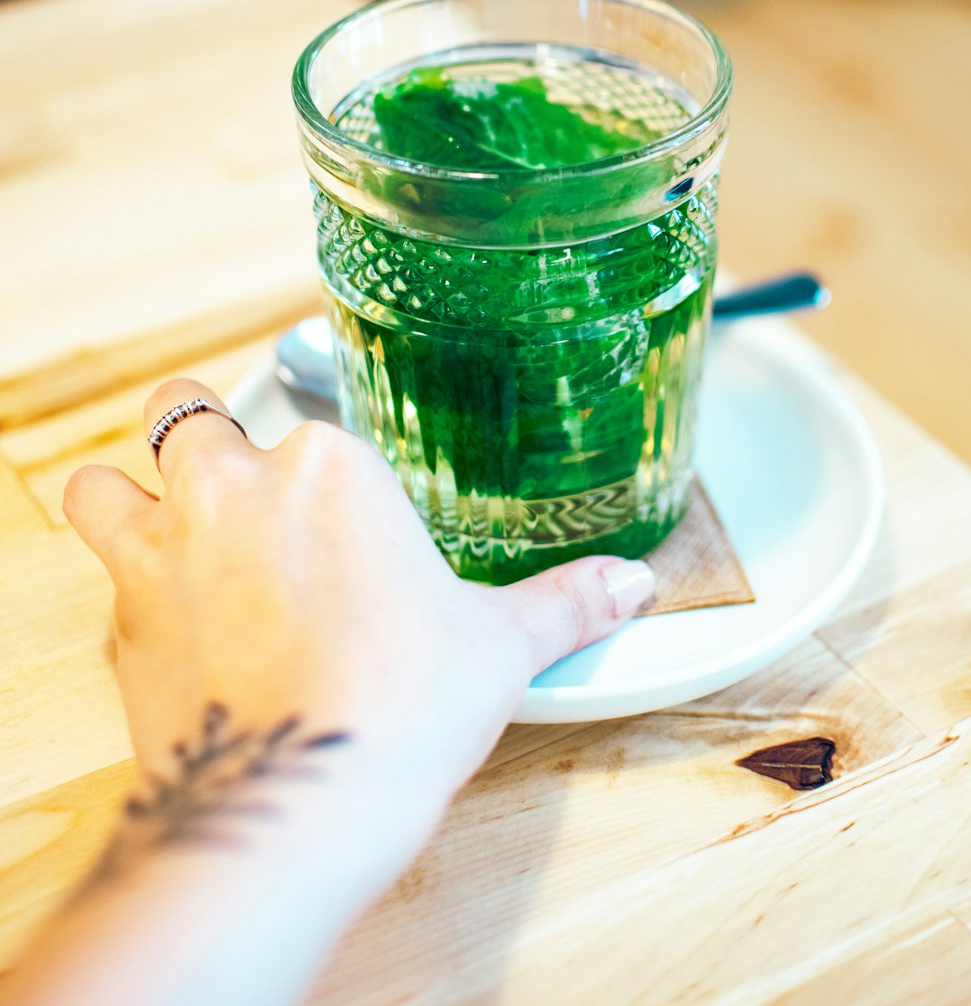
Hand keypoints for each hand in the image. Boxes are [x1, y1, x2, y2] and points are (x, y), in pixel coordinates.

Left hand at [65, 378, 654, 805]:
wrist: (301, 798)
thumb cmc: (402, 707)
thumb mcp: (501, 648)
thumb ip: (566, 603)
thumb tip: (631, 586)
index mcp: (333, 468)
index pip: (317, 431)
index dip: (327, 472)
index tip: (347, 513)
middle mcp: (238, 486)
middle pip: (188, 414)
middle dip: (206, 434)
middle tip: (240, 480)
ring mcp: (168, 546)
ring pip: (107, 481)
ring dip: (129, 491)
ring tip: (161, 518)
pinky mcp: (124, 617)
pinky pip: (97, 571)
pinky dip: (118, 580)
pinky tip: (160, 613)